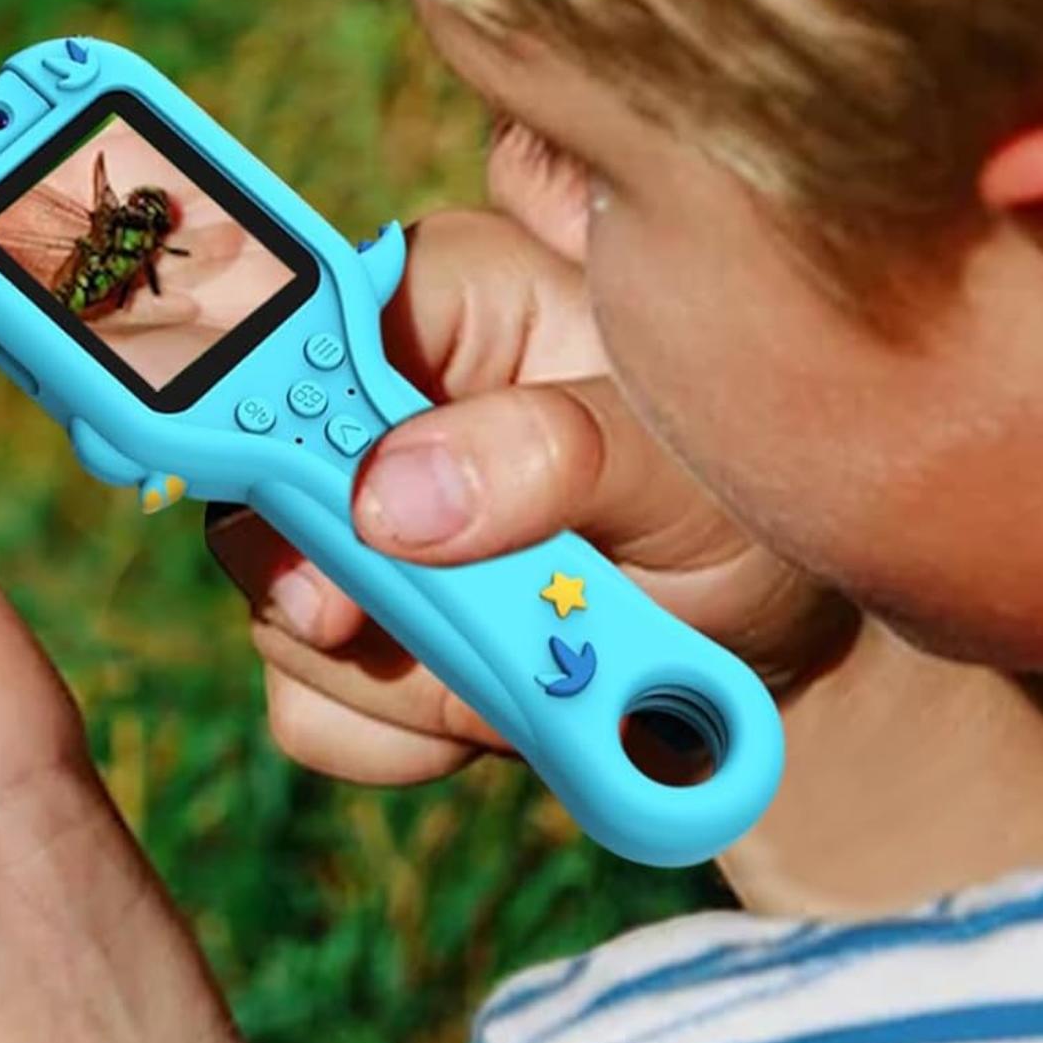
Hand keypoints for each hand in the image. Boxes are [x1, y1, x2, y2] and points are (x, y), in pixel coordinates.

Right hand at [209, 206, 859, 787]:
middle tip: (385, 626)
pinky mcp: (363, 632)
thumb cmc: (754, 510)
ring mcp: (359, 527)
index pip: (297, 325)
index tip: (308, 507)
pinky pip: (309, 702)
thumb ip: (552, 454)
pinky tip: (492, 721)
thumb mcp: (684, 469)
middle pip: (260, 482)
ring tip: (529, 674)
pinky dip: (399, 737)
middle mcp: (377, 405)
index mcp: (445, 305)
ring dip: (397, 674)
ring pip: (280, 608)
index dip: (270, 408)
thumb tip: (386, 493)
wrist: (782, 651)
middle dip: (340, 583)